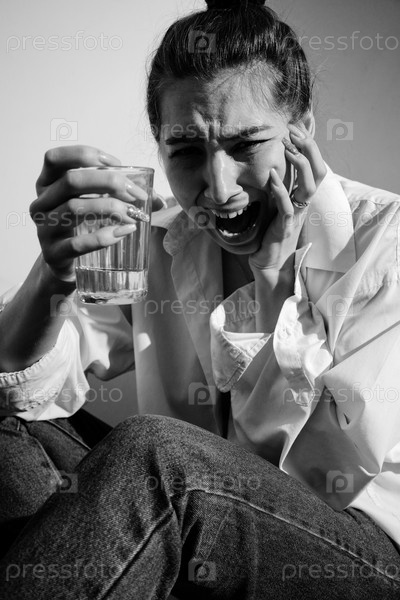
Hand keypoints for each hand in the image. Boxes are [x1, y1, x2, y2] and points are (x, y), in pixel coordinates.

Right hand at [30, 145, 154, 281]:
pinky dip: (104, 236)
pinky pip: (78, 244)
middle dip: (110, 182)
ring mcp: (44, 229)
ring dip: (111, 208)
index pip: (56, 158)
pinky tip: (123, 232)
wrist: (64, 264)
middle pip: (71, 180)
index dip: (87, 156)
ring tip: (134, 214)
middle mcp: (40, 203)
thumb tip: (161, 201)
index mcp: (47, 184)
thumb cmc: (81, 228)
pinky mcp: (53, 254)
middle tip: (136, 194)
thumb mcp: (96, 204)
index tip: (117, 164)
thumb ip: (125, 196)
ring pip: (75, 208)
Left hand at [248, 124, 326, 330]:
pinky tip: (272, 177)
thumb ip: (278, 188)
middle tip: (294, 131)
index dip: (309, 147)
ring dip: (299, 164)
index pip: (314, 167)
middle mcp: (303, 205)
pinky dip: (280, 190)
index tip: (295, 128)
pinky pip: (287, 207)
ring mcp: (296, 216)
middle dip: (309, 149)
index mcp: (302, 199)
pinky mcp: (284, 228)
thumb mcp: (275, 207)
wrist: (269, 265)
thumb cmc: (270, 235)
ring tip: (287, 146)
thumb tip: (271, 167)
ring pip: (308, 186)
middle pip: (318, 172)